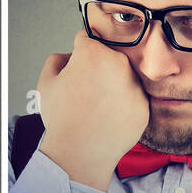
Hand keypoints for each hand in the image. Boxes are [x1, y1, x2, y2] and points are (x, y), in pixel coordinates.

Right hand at [33, 32, 150, 190]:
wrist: (81, 153)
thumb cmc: (62, 118)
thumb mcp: (46, 83)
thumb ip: (58, 59)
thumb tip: (72, 55)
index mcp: (93, 53)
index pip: (86, 39)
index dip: (77, 53)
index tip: (75, 68)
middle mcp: (119, 63)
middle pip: (108, 56)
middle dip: (97, 67)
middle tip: (85, 90)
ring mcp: (135, 84)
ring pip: (123, 75)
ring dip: (113, 83)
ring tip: (97, 105)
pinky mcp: (145, 103)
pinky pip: (133, 96)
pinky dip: (124, 102)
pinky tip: (109, 116)